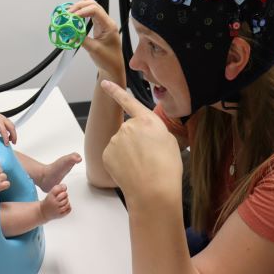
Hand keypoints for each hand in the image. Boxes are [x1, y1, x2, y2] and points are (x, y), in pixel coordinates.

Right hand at [68, 0, 124, 77]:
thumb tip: (70, 32)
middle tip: (68, 13)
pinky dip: (86, 7)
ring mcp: (103, 24)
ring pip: (92, 8)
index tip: (72, 16)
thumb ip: (81, 39)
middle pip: (94, 5)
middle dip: (80, 7)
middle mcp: (107, 22)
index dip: (82, 11)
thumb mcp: (93, 49)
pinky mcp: (99, 27)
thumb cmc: (108, 60)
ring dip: (81, 7)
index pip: (95, 11)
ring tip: (70, 11)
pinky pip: (92, 14)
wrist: (113, 68)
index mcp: (109, 26)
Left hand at [100, 80, 182, 204]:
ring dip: (128, 153)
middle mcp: (129, 126)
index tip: (104, 82)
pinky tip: (130, 171)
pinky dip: (120, 163)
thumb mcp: (170, 142)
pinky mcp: (107, 153)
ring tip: (141, 166)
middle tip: (148, 157)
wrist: (154, 191)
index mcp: (148, 120)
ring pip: (121, 144)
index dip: (115, 90)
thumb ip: (154, 131)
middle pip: (129, 130)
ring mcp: (116, 139)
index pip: (128, 101)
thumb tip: (146, 134)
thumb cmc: (167, 169)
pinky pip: (113, 155)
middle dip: (135, 141)